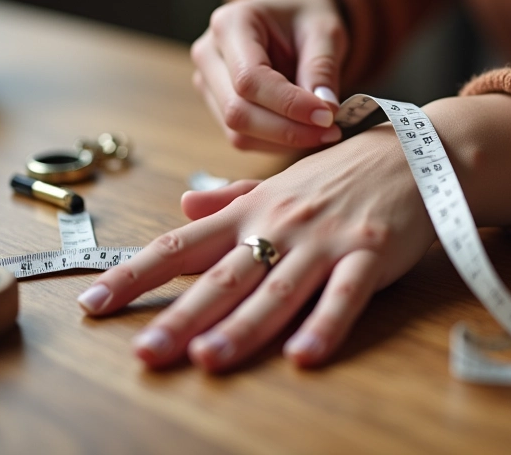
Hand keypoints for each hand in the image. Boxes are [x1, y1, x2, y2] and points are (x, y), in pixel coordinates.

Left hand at [75, 94, 510, 371]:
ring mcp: (327, 238)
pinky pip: (346, 294)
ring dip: (244, 325)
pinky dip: (326, 324)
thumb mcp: (284, 179)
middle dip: (182, 315)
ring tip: (208, 358)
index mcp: (255, 208)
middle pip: (225, 274)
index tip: (95, 303)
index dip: (137, 273)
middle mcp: (282, 223)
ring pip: (279, 287)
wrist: (415, 152)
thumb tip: (184, 206)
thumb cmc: (345, 170)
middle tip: (145, 352)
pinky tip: (305, 356)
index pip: (185, 244)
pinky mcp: (371, 252)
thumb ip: (233, 196)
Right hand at [191, 0, 348, 151]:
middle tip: (331, 130)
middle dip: (287, 130)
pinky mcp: (217, 105)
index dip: (289, 104)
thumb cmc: (306, 19)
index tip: (327, 116)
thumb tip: (326, 110)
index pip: (250, 78)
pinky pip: (243, 138)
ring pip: (238, 132)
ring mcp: (207, 82)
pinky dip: (277, 143)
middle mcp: (209, 53)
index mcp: (230, 24)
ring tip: (324, 131)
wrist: (292, 18)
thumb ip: (322, 68)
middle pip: (237, 111)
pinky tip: (305, 131)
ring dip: (283, 141)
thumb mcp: (324, 31)